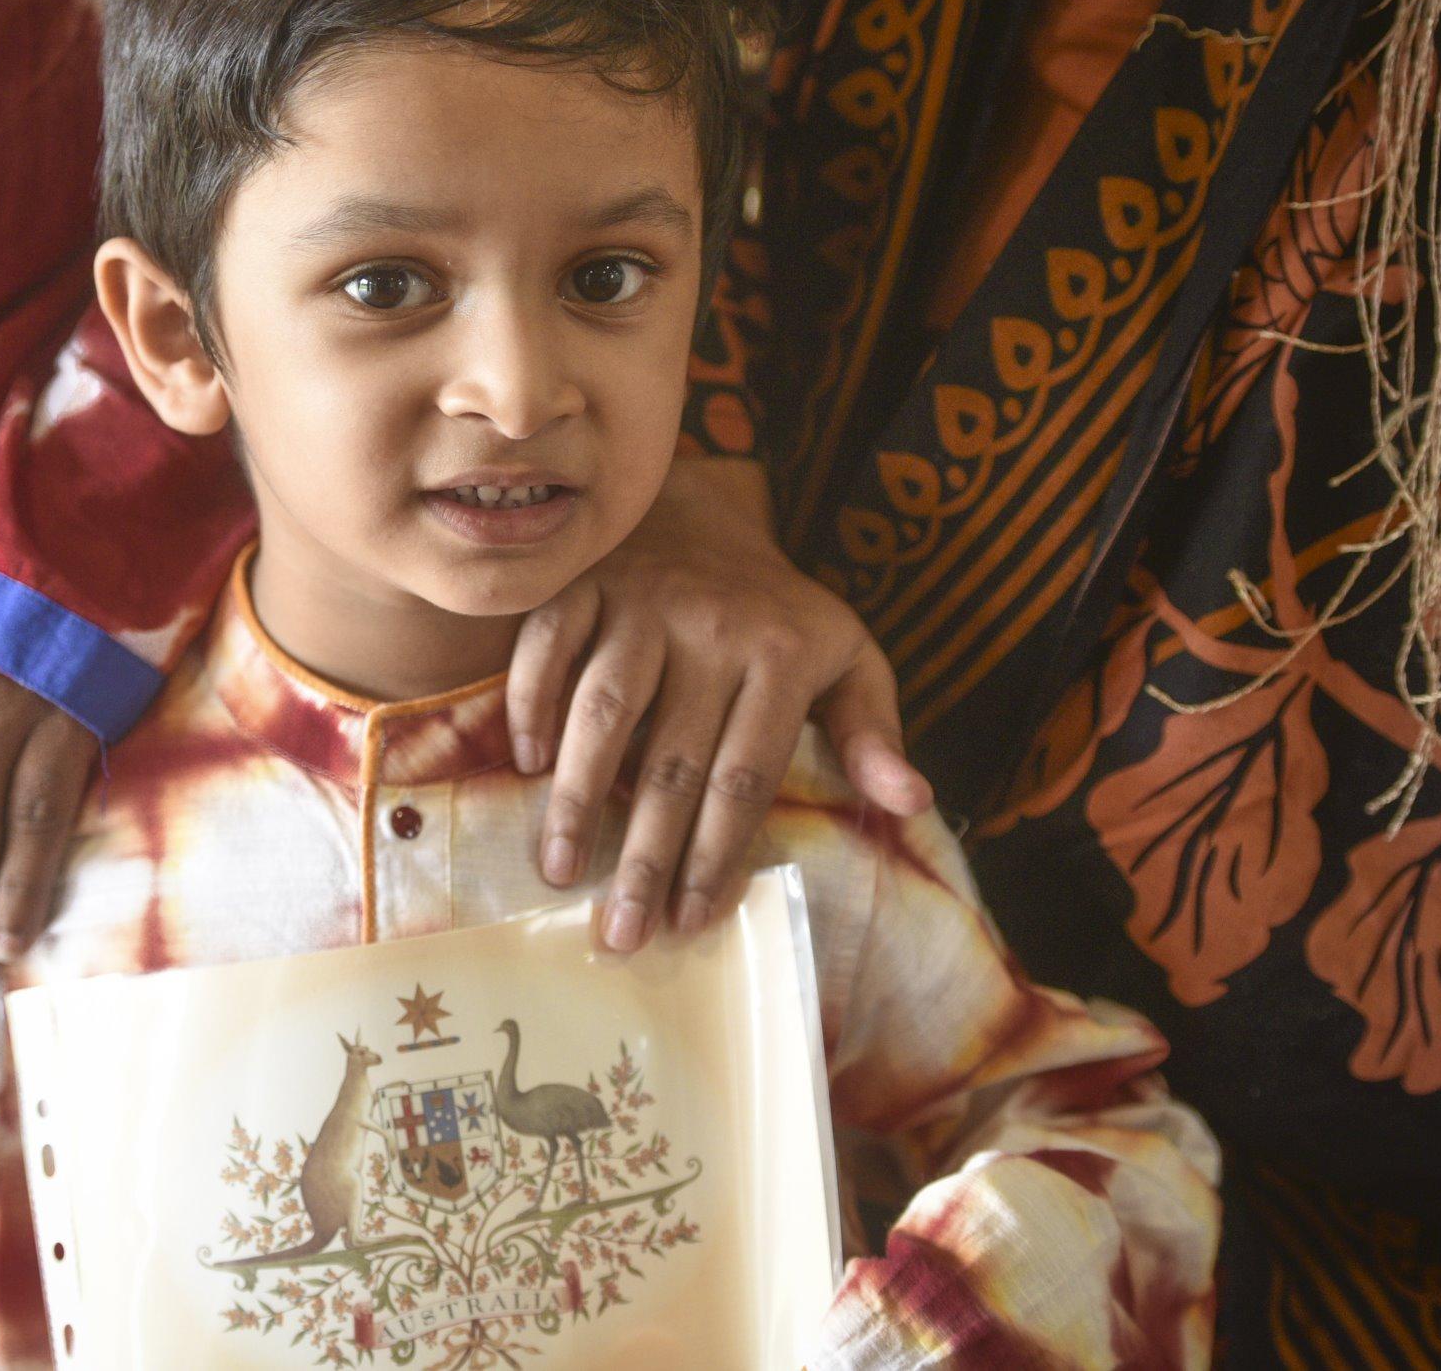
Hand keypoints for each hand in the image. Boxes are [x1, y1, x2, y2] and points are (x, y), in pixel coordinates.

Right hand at [508, 455, 929, 953]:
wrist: (703, 504)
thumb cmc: (775, 608)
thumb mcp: (846, 655)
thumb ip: (872, 730)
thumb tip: (912, 800)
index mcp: (782, 656)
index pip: (745, 776)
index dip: (717, 853)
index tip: (691, 921)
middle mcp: (712, 630)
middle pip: (672, 762)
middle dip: (645, 857)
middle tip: (621, 936)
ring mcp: (641, 602)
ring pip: (603, 710)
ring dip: (578, 795)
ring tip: (560, 871)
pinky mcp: (585, 581)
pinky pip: (549, 645)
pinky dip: (532, 702)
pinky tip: (529, 765)